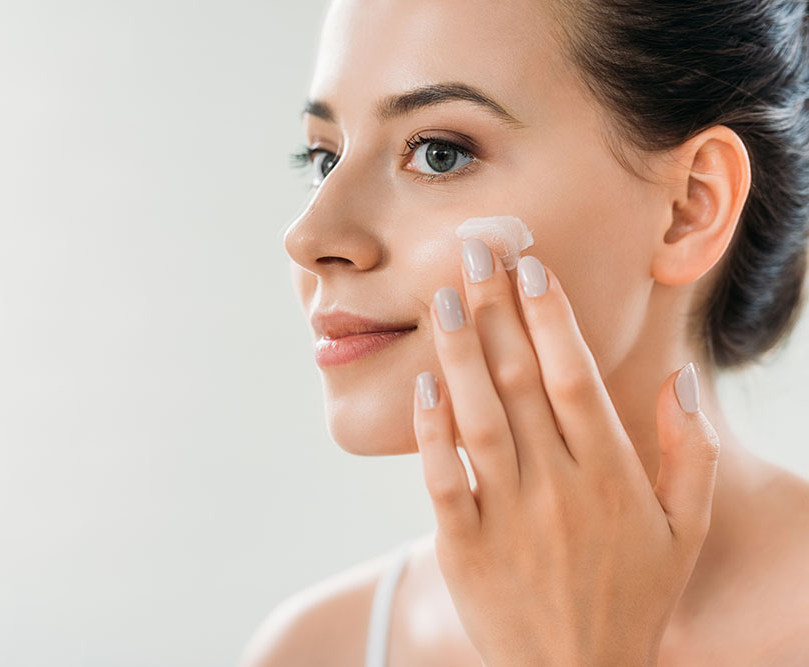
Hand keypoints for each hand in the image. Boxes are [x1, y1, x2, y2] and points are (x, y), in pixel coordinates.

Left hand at [411, 238, 720, 666]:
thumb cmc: (633, 596)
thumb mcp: (683, 529)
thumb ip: (689, 452)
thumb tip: (683, 379)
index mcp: (612, 475)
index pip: (576, 377)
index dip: (551, 317)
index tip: (531, 266)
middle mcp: (559, 487)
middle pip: (521, 381)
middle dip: (496, 310)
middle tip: (475, 249)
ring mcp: (509, 517)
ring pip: (480, 418)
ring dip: (460, 352)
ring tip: (444, 296)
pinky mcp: (464, 548)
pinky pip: (443, 479)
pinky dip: (432, 430)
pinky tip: (423, 382)